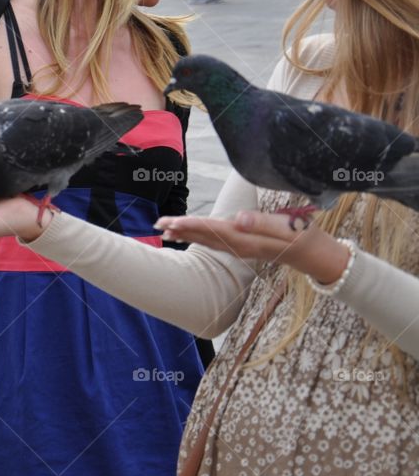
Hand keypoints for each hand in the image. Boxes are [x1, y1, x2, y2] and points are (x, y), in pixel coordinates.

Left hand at [155, 210, 350, 284]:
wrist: (317, 256)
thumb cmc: (305, 237)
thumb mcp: (289, 228)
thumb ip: (262, 223)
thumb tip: (237, 219)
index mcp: (247, 239)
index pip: (212, 230)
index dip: (191, 225)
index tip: (171, 222)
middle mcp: (240, 245)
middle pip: (205, 236)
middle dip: (181, 230)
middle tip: (158, 225)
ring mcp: (241, 248)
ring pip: (207, 240)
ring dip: (186, 234)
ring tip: (164, 230)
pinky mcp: (244, 246)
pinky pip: (216, 242)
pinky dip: (199, 237)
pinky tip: (187, 236)